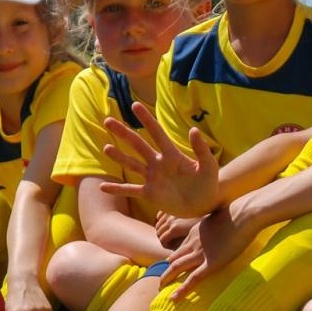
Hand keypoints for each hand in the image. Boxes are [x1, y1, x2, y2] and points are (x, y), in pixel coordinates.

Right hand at [99, 102, 220, 217]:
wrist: (205, 205)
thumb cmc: (209, 183)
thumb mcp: (209, 166)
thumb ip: (201, 149)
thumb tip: (194, 129)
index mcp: (172, 155)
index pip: (157, 133)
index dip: (146, 119)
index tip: (135, 105)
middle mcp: (159, 163)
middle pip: (138, 145)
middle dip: (123, 133)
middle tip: (108, 120)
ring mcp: (153, 179)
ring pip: (132, 165)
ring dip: (119, 157)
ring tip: (106, 148)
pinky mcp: (150, 194)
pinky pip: (131, 191)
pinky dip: (118, 189)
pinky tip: (103, 187)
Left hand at [161, 206, 247, 299]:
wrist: (244, 214)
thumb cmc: (238, 213)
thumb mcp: (219, 218)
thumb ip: (215, 226)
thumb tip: (222, 227)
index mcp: (194, 232)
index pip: (180, 249)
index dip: (173, 259)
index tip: (170, 267)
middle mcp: (193, 243)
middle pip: (173, 259)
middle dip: (166, 271)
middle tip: (161, 281)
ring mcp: (201, 254)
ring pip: (176, 268)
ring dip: (167, 279)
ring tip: (160, 288)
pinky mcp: (211, 263)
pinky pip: (193, 279)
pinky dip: (182, 290)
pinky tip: (174, 298)